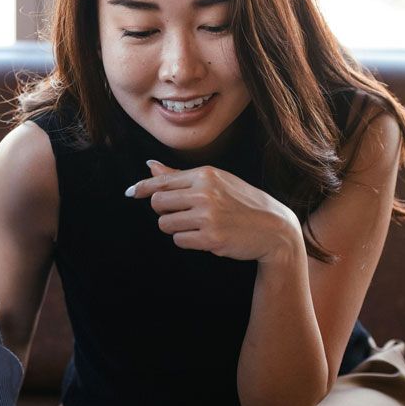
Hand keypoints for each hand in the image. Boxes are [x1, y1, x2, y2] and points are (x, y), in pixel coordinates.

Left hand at [126, 160, 301, 262]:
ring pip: (165, 224)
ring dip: (175, 228)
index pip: (162, 181)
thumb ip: (180, 176)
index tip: (131, 192)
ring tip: (196, 225)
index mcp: (206, 175)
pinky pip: (179, 240)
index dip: (142, 188)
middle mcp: (205, 192)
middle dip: (164, 211)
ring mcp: (208, 216)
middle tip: (182, 214)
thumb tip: (149, 165)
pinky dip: (187, 240)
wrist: (274, 228)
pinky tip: (205, 236)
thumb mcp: (216, 181)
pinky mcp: (210, 238)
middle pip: (158, 203)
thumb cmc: (242, 202)